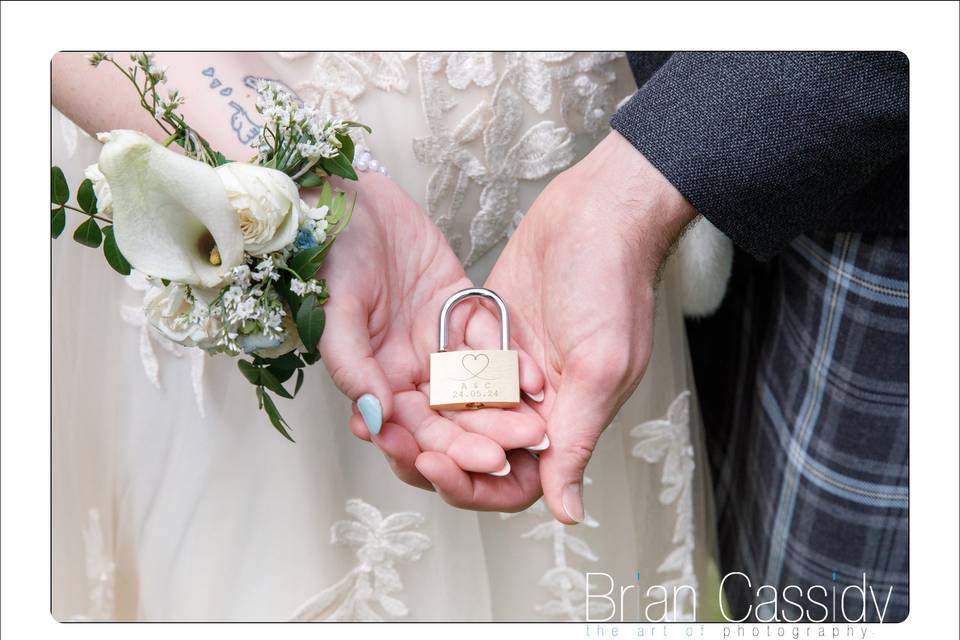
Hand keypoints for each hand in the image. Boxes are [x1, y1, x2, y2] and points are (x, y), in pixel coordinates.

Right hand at [318, 172, 546, 508]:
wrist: (353, 199)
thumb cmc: (335, 254)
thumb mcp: (336, 311)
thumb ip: (353, 366)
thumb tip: (374, 421)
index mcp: (374, 379)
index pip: (408, 430)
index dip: (439, 451)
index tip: (474, 465)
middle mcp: (409, 369)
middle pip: (448, 417)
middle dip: (478, 438)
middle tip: (512, 453)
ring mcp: (439, 343)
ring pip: (475, 388)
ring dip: (503, 411)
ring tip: (535, 430)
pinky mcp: (464, 312)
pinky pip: (491, 344)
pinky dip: (512, 364)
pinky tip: (536, 383)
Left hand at [417, 132, 695, 521]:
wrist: (599, 213)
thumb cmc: (612, 287)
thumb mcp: (599, 368)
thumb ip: (576, 440)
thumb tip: (569, 513)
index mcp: (564, 421)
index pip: (512, 480)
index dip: (473, 484)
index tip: (434, 465)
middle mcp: (532, 404)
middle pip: (473, 453)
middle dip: (431, 454)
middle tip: (390, 442)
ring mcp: (504, 370)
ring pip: (452, 416)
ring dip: (415, 423)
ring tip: (372, 420)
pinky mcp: (482, 336)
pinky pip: (444, 372)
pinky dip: (416, 381)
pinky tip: (379, 381)